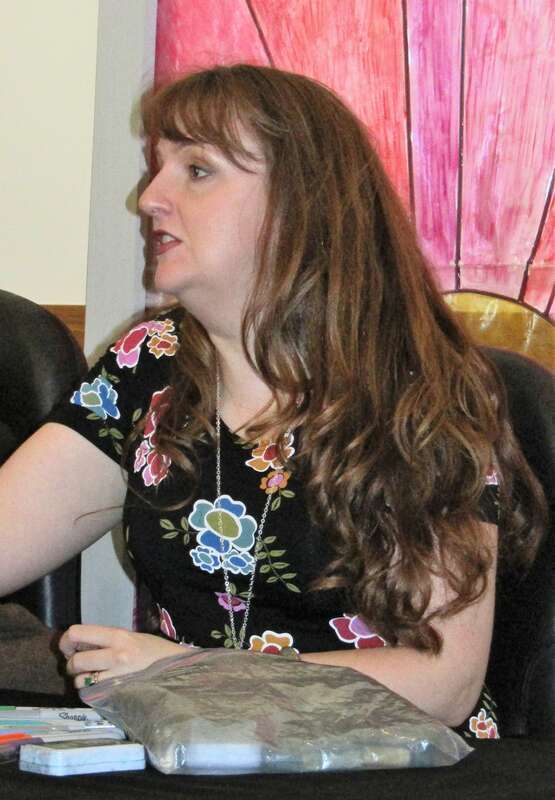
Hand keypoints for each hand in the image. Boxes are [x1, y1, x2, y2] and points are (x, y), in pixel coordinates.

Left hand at [59, 624, 187, 688]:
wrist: (178, 669)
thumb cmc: (154, 652)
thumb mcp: (130, 637)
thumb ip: (106, 640)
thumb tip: (79, 645)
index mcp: (117, 635)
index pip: (77, 633)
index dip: (67, 642)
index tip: (71, 648)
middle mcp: (115, 655)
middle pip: (75, 661)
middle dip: (72, 666)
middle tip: (80, 667)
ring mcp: (117, 677)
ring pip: (80, 681)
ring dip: (82, 681)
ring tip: (94, 679)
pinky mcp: (119, 694)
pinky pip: (92, 695)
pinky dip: (92, 692)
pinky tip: (103, 688)